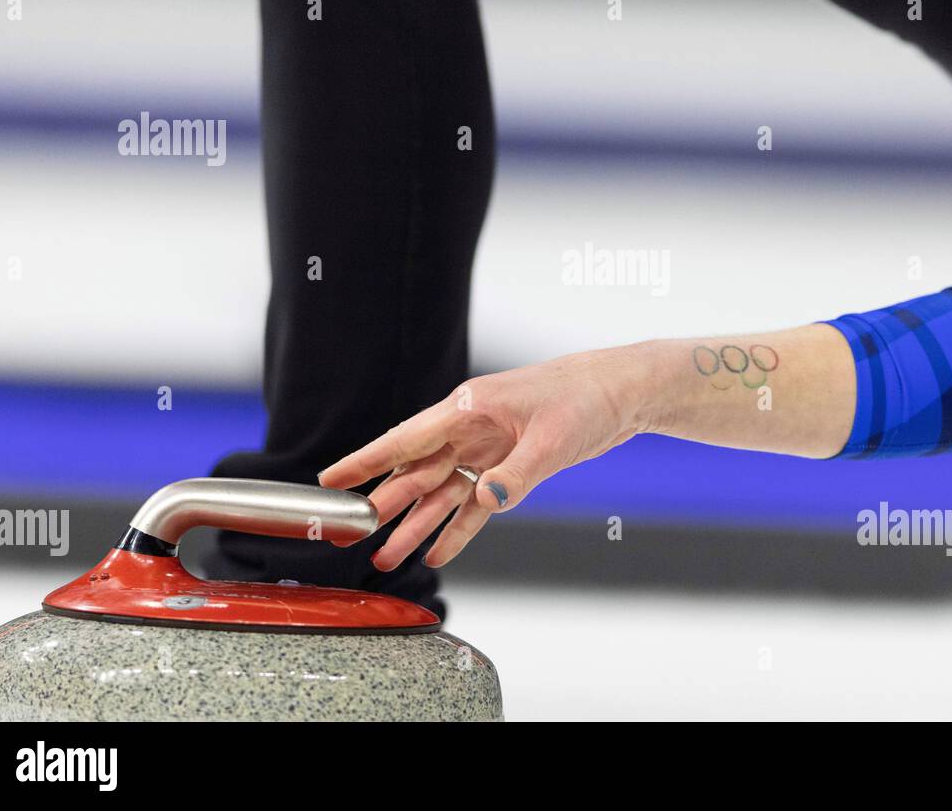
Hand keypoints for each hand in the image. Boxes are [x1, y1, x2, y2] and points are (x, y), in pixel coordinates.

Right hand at [317, 346, 649, 570]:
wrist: (620, 392)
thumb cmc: (585, 398)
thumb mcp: (552, 438)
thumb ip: (517, 474)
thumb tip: (486, 502)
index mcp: (470, 409)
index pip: (407, 440)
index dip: (367, 462)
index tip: (331, 482)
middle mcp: (470, 429)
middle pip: (417, 472)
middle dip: (385, 505)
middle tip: (354, 537)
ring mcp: (488, 449)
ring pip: (441, 494)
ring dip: (416, 526)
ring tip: (388, 559)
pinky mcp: (509, 467)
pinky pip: (474, 504)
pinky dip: (457, 529)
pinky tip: (437, 553)